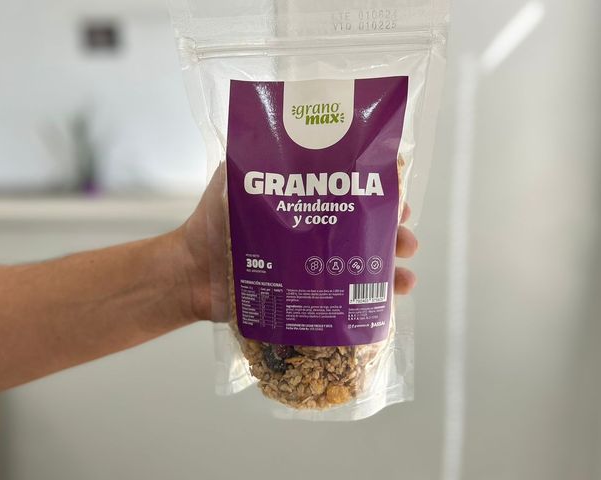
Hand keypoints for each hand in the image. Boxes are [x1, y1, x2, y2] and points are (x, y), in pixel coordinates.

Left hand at [179, 167, 417, 320]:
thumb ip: (259, 151)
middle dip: (395, 230)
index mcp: (309, 202)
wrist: (194, 273)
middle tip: (405, 236)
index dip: (381, 189)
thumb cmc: (215, 223)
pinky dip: (377, 298)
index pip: (354, 190)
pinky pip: (351, 298)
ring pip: (368, 263)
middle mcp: (320, 232)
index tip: (397, 191)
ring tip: (406, 272)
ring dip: (394, 265)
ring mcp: (319, 267)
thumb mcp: (236, 176)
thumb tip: (289, 118)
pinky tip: (393, 298)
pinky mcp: (313, 296)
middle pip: (369, 228)